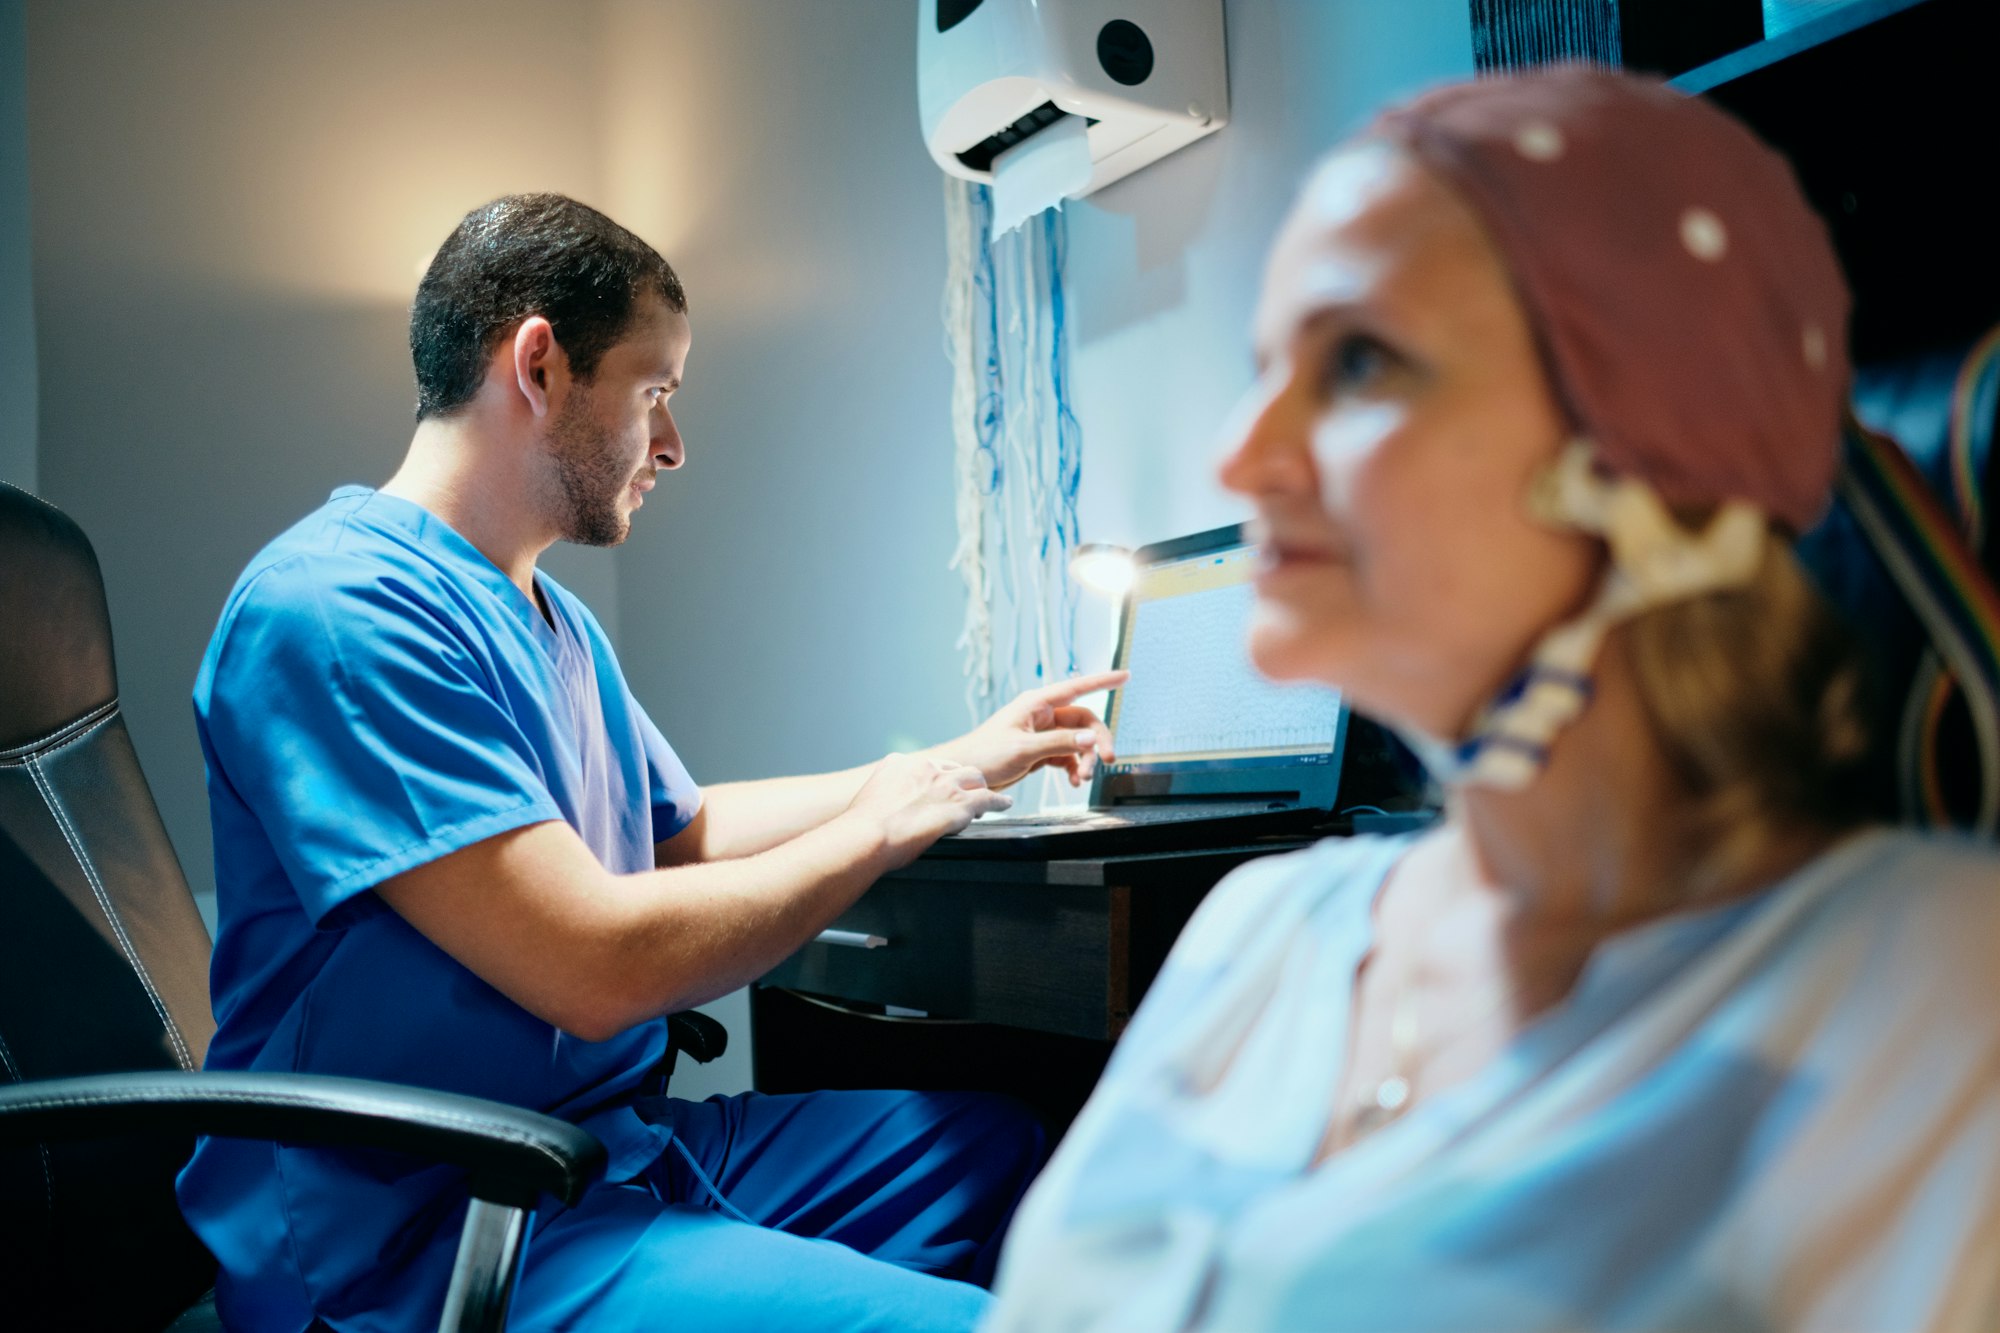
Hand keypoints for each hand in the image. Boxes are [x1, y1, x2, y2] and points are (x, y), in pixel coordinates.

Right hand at [844, 753, 1013, 867]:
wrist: (869, 835)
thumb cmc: (864, 827)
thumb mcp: (870, 798)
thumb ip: (884, 796)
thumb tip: (884, 811)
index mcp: (900, 764)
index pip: (928, 765)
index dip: (937, 778)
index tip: (938, 787)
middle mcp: (925, 768)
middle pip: (955, 767)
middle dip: (960, 780)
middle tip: (962, 794)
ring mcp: (945, 784)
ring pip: (975, 778)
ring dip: (980, 789)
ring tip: (984, 799)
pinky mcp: (961, 803)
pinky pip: (988, 798)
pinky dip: (998, 801)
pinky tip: (1005, 804)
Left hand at [935, 670, 1128, 790]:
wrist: (965, 774)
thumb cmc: (985, 754)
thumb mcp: (1024, 749)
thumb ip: (1059, 742)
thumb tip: (1090, 738)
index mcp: (1037, 704)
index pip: (1077, 687)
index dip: (1102, 681)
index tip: (1125, 676)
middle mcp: (1042, 715)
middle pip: (1084, 721)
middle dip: (1097, 741)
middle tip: (1107, 761)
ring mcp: (1042, 734)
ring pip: (1077, 741)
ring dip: (1085, 759)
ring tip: (1082, 779)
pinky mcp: (1040, 752)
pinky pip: (1066, 756)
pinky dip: (1073, 768)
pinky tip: (1073, 782)